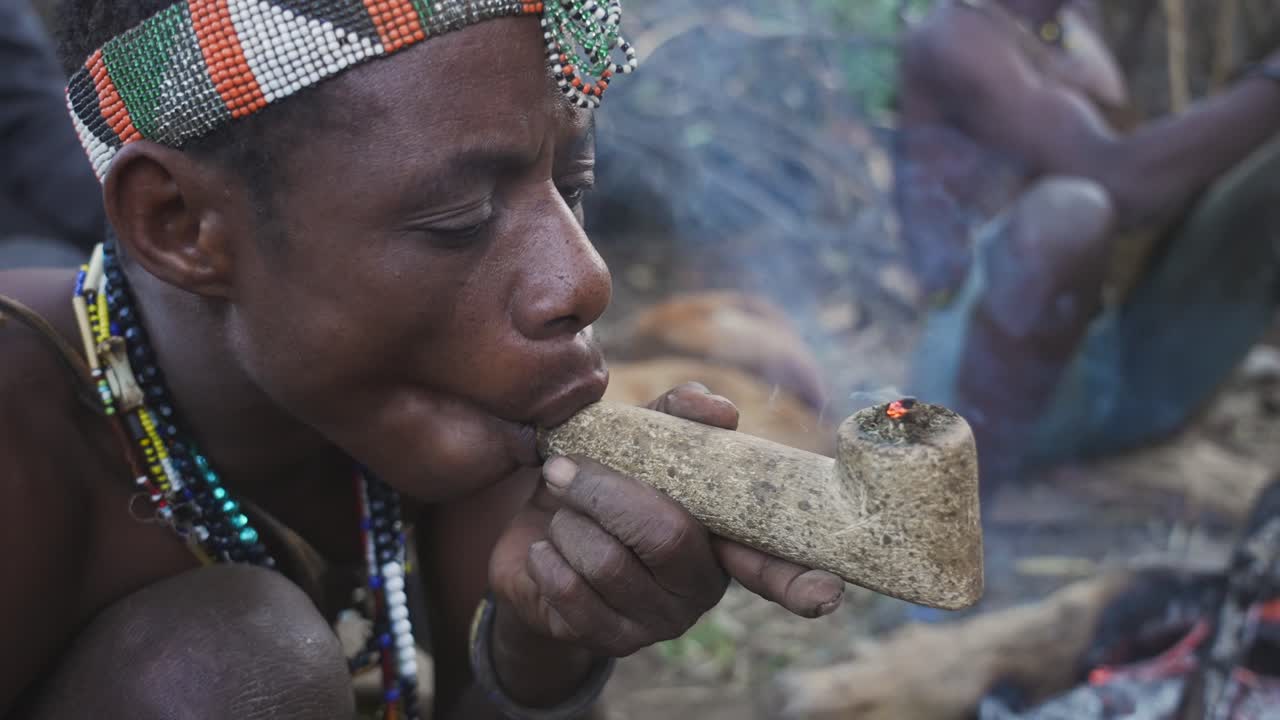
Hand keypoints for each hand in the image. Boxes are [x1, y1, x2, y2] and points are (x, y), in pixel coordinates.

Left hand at [488, 383, 846, 661]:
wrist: (531, 534)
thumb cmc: (598, 480)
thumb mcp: (633, 440)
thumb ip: (675, 416)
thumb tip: (721, 411)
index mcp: (722, 535)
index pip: (772, 565)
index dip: (799, 579)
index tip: (828, 594)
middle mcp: (702, 585)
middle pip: (665, 535)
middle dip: (604, 491)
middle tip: (563, 468)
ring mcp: (658, 620)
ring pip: (607, 562)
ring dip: (567, 522)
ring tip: (559, 510)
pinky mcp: (610, 641)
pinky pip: (572, 593)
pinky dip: (547, 556)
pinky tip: (545, 547)